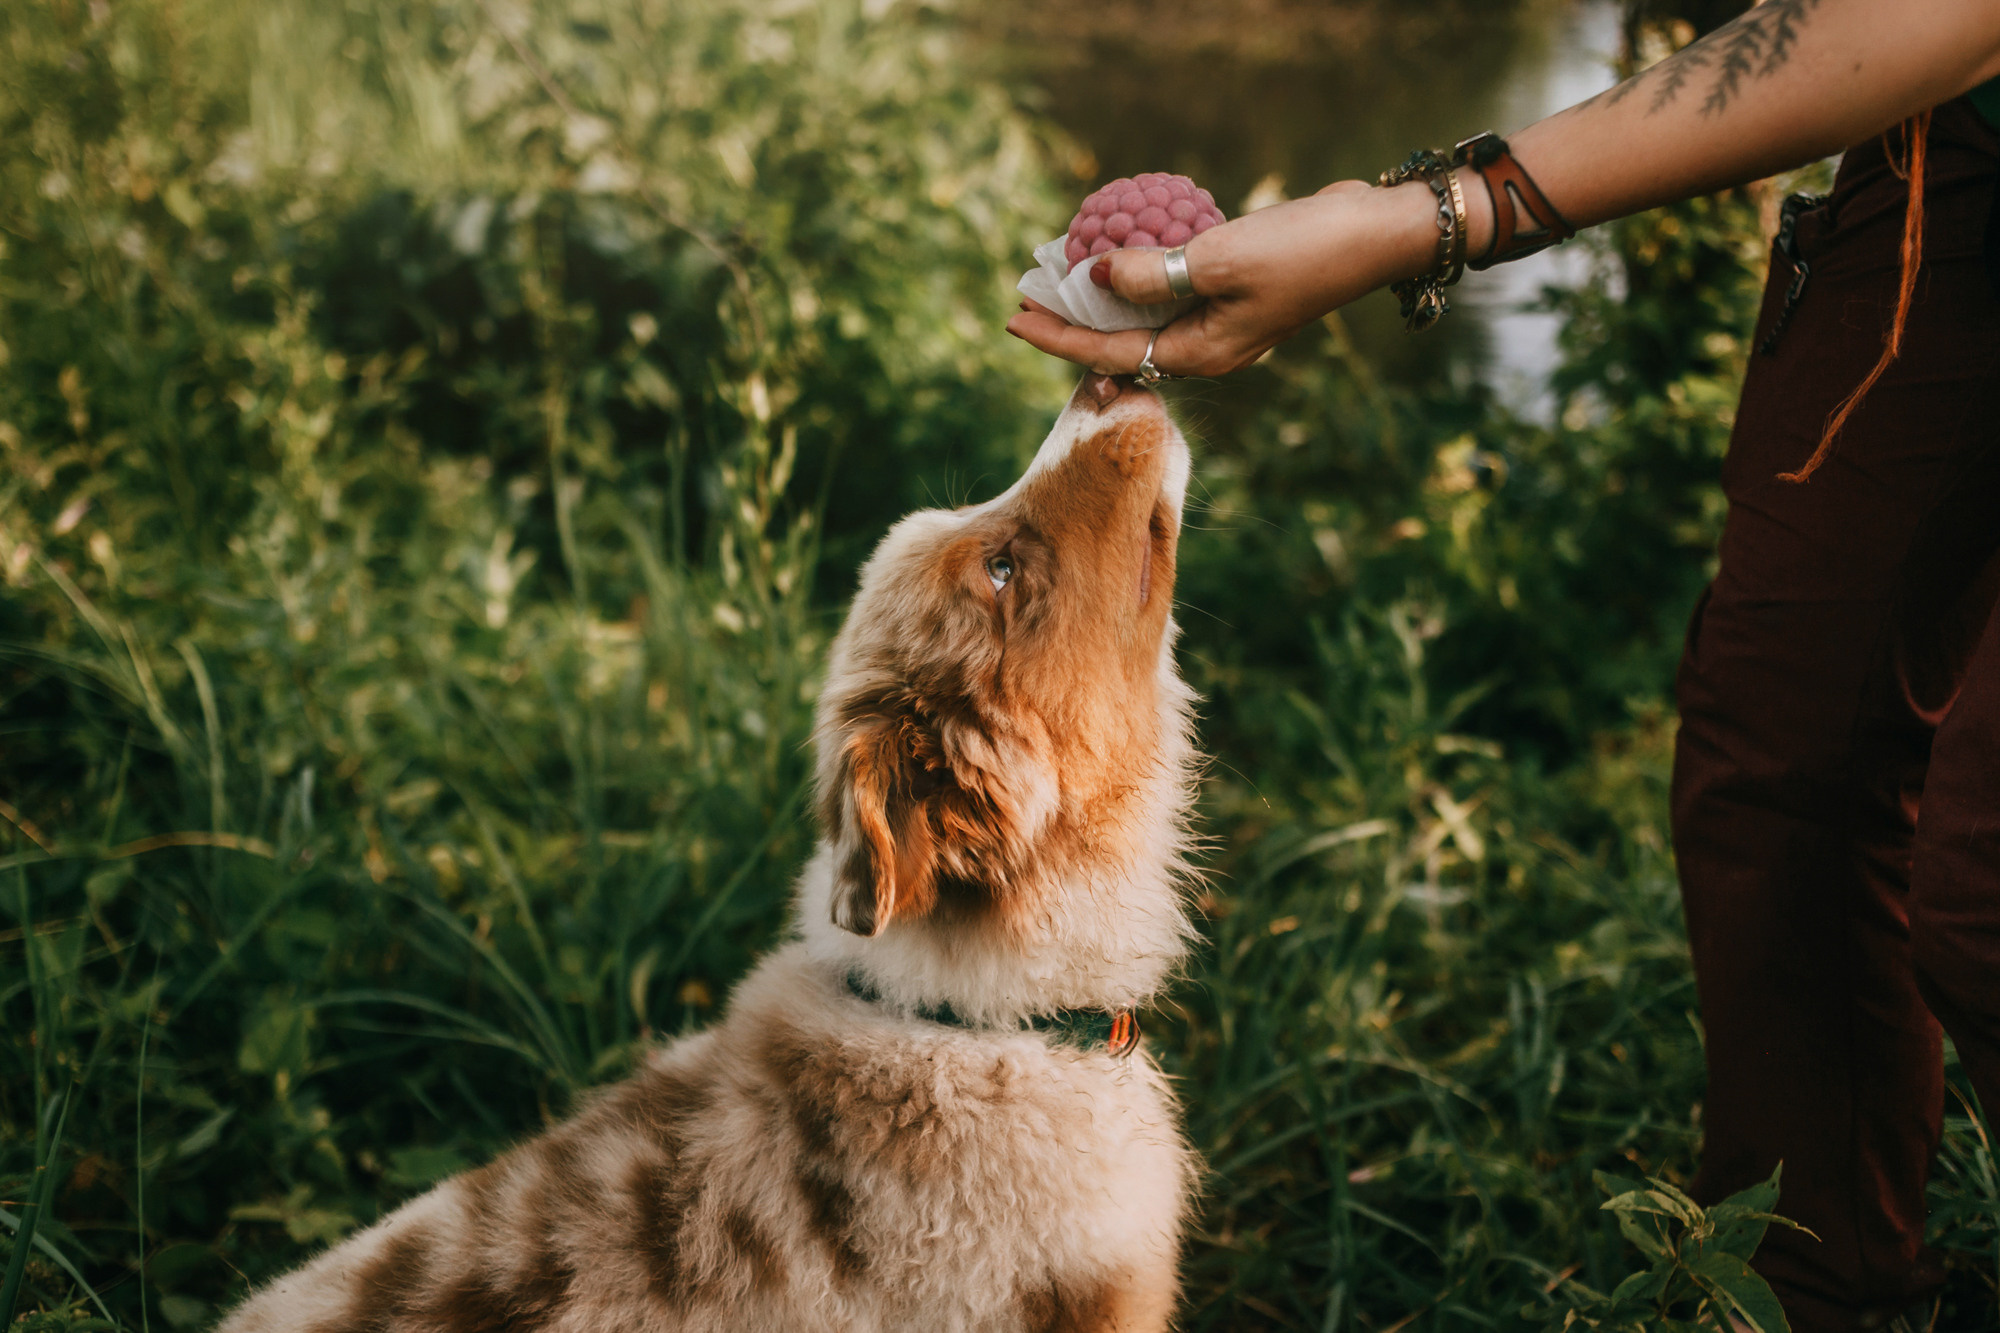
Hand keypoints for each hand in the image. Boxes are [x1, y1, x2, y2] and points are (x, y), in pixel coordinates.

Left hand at [1006, 179, 1444, 378]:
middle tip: (1025, 297)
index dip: (1056, 338)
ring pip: (1146, 316)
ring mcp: (1222, 321)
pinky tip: (1122, 251)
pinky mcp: (1235, 290)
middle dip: (1072, 323)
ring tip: (1061, 274)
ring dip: (1104, 298)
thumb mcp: (1217, 258)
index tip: (1013, 318)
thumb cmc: (1302, 250)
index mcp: (1200, 354)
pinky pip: (1173, 288)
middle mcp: (1206, 347)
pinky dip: (1143, 274)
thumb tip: (1094, 277)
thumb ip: (1151, 273)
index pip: (1108, 355)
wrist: (1374, 233)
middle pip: (1122, 343)